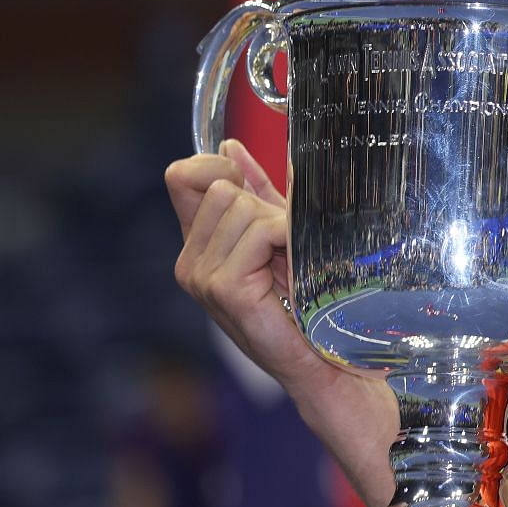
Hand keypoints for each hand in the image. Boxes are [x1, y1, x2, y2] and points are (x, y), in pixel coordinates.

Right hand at [166, 140, 333, 395]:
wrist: (325, 360)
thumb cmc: (306, 303)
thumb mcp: (278, 234)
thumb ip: (255, 192)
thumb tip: (230, 146)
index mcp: (198, 245)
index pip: (181, 176)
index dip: (218, 165)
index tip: (251, 182)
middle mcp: (190, 261)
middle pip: (220, 185)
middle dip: (264, 204)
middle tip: (287, 246)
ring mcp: (201, 277)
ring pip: (242, 206)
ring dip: (281, 225)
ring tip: (293, 262)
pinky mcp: (224, 288)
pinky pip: (261, 230)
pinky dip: (289, 237)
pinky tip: (297, 268)